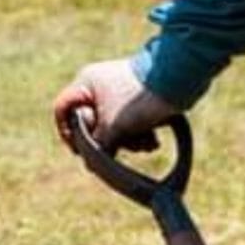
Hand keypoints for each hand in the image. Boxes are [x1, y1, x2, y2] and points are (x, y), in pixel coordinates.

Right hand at [51, 58, 178, 154]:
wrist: (179, 80)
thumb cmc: (139, 99)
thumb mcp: (113, 127)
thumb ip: (97, 145)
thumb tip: (91, 164)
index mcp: (86, 83)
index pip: (64, 110)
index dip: (69, 132)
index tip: (81, 150)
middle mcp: (100, 85)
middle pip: (92, 122)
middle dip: (108, 141)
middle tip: (120, 149)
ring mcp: (120, 92)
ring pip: (114, 126)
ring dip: (129, 141)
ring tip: (146, 144)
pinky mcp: (139, 99)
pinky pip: (131, 123)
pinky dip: (140, 134)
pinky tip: (153, 142)